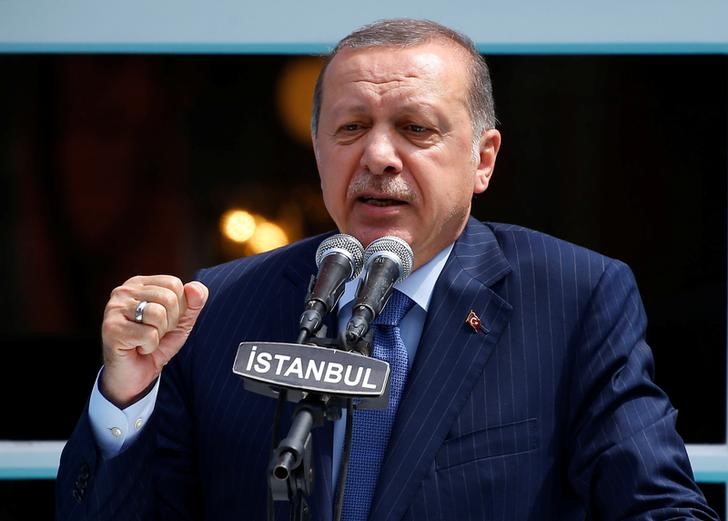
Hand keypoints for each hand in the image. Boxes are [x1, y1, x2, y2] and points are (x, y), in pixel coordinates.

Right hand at [99, 275, 208, 407]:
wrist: (135, 376)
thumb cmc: (157, 345)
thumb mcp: (182, 321)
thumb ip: (194, 302)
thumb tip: (195, 287)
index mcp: (139, 284)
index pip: (174, 283)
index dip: (179, 307)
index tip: (165, 321)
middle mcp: (123, 291)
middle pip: (168, 298)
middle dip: (170, 322)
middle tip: (155, 333)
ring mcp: (114, 309)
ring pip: (158, 314)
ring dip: (159, 334)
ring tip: (146, 340)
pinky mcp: (111, 329)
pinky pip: (148, 334)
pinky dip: (149, 346)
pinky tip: (137, 348)